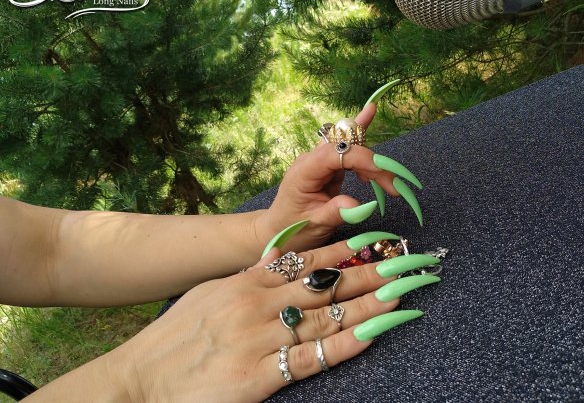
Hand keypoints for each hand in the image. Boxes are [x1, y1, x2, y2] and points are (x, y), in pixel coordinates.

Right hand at [90, 240, 438, 401]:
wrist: (137, 381)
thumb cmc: (176, 339)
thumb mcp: (212, 293)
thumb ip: (251, 277)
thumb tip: (284, 261)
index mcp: (247, 281)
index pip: (309, 258)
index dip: (349, 248)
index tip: (381, 238)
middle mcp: (258, 304)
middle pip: (329, 282)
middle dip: (375, 269)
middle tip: (411, 256)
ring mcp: (260, 339)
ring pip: (330, 314)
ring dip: (374, 300)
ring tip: (408, 285)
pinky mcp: (259, 377)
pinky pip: (314, 356)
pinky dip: (349, 341)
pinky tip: (379, 328)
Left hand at [257, 101, 424, 254]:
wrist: (278, 230)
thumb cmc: (292, 228)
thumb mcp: (314, 225)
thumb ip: (336, 212)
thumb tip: (362, 206)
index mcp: (304, 172)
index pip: (336, 154)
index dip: (361, 159)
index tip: (383, 174)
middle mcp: (311, 159)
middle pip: (346, 147)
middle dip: (373, 162)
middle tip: (394, 185)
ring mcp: (320, 160)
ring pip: (350, 145)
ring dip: (372, 160)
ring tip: (391, 182)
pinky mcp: (328, 165)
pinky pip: (347, 148)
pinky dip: (363, 142)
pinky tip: (370, 117)